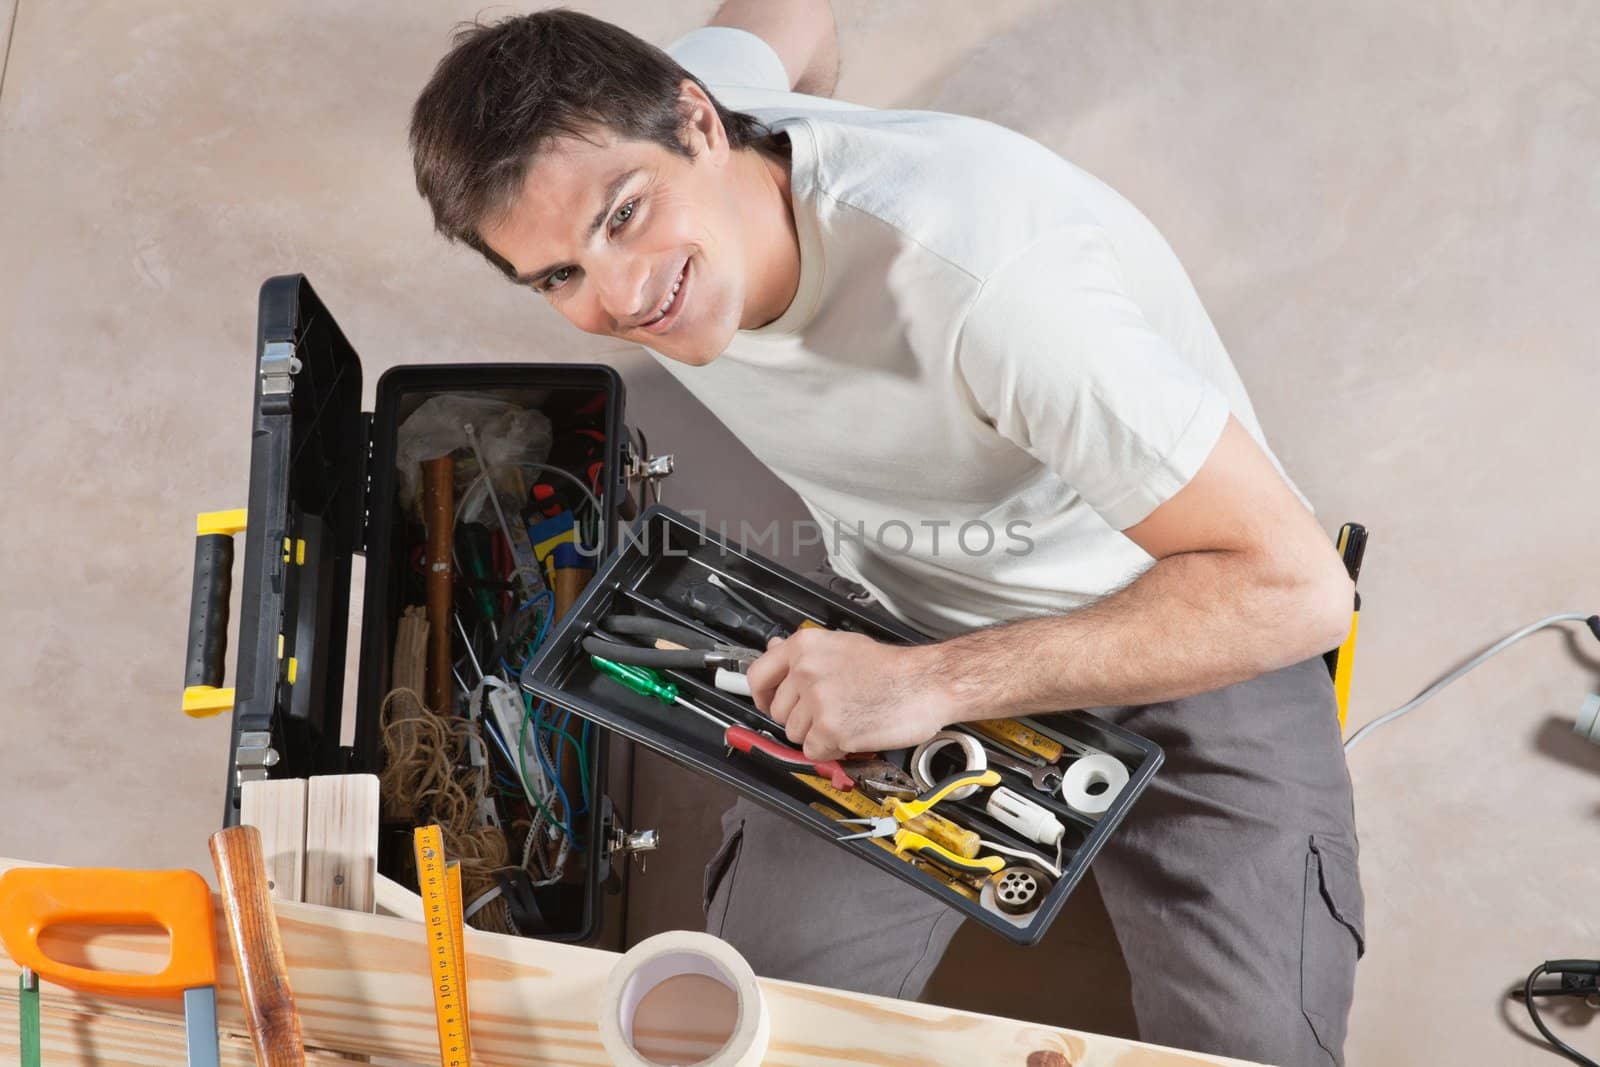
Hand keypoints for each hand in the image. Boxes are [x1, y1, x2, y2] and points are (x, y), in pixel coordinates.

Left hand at [745, 629, 951, 759]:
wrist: (926, 684)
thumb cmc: (892, 668)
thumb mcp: (843, 646)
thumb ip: (805, 655)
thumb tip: (772, 652)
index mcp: (805, 647)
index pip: (758, 676)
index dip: (761, 696)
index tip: (768, 703)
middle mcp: (805, 671)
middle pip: (777, 712)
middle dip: (800, 719)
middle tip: (831, 711)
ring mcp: (816, 701)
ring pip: (794, 734)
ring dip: (818, 735)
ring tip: (848, 718)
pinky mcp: (829, 729)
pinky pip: (813, 752)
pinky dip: (832, 750)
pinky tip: (852, 733)